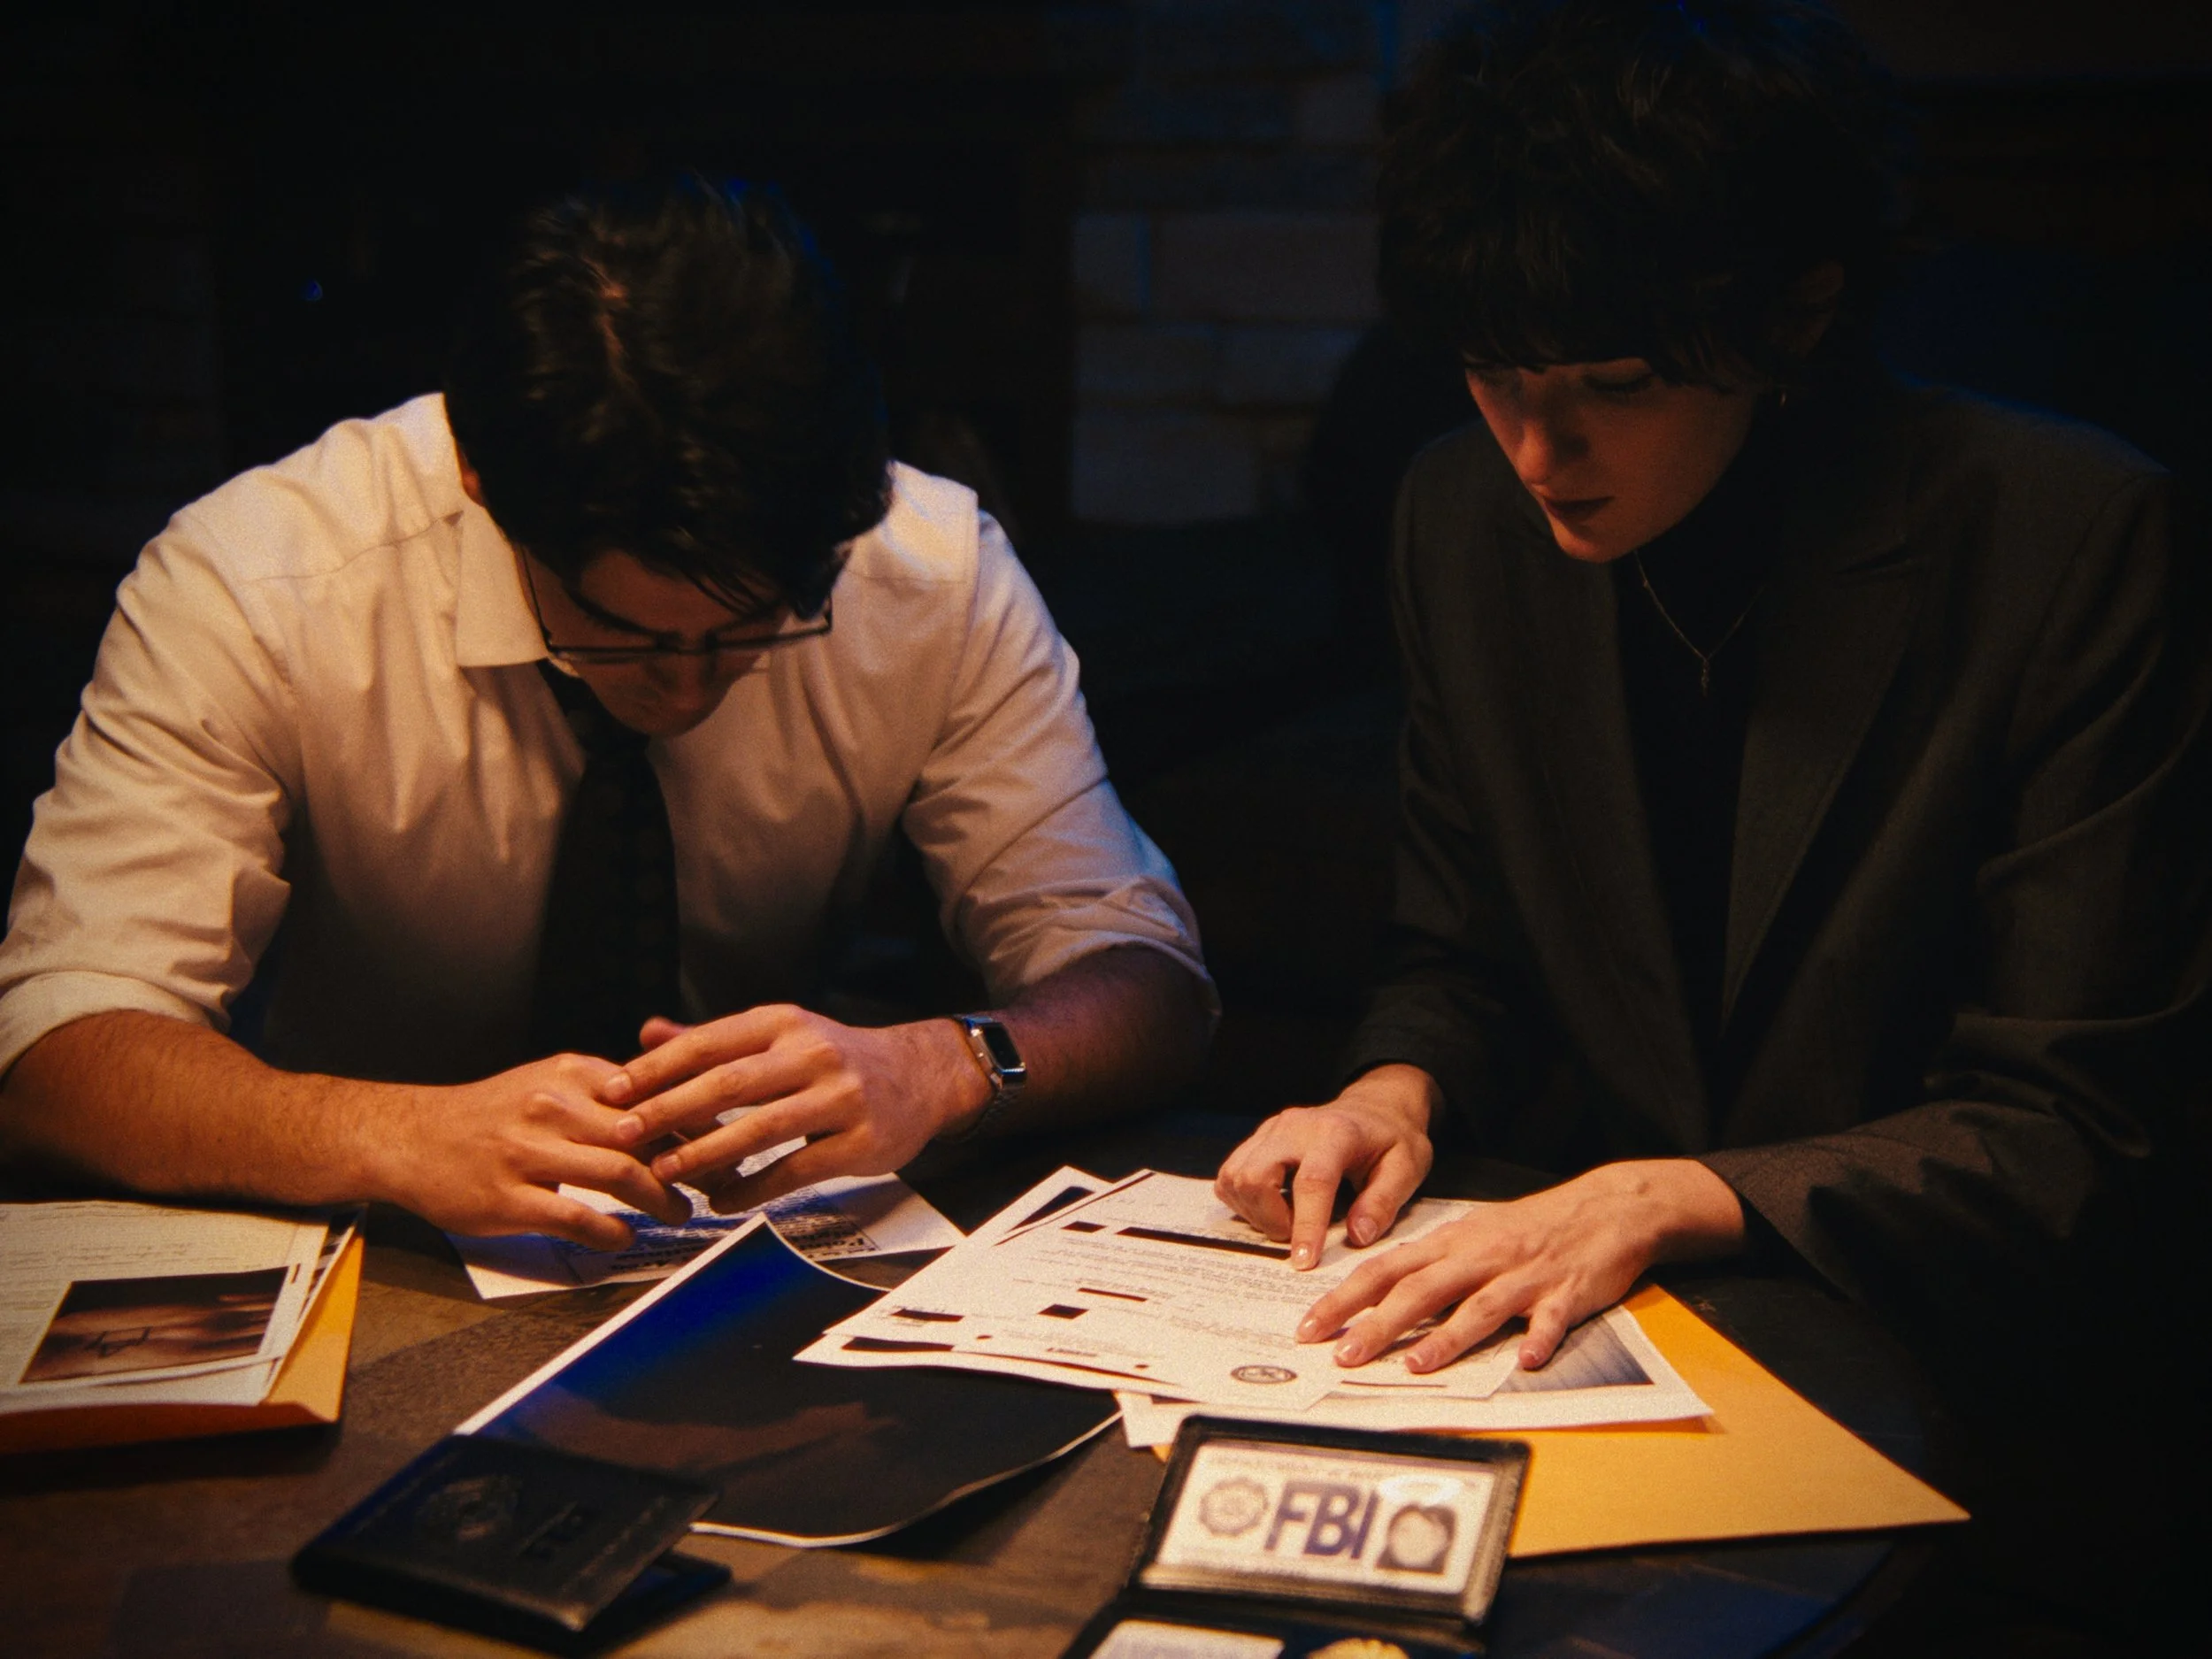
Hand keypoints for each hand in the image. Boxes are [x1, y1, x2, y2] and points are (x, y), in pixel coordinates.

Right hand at [372, 1053, 691, 1249]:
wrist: (412, 1138)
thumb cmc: (491, 1115)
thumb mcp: (549, 1083)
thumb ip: (606, 1095)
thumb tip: (677, 1110)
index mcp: (570, 1074)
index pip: (651, 1095)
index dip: (694, 1122)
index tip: (725, 1143)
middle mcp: (552, 1107)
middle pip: (644, 1134)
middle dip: (690, 1164)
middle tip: (715, 1183)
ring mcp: (529, 1154)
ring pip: (619, 1173)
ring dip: (660, 1199)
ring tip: (679, 1212)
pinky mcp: (509, 1199)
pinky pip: (577, 1218)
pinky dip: (611, 1231)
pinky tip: (624, 1235)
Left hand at [596, 1006, 990, 1210]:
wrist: (921, 1075)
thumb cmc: (837, 1059)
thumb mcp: (780, 1034)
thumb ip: (714, 1039)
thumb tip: (647, 1034)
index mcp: (784, 1024)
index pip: (709, 1043)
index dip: (657, 1068)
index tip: (613, 1091)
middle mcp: (812, 1054)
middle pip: (729, 1083)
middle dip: (670, 1110)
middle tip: (624, 1133)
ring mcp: (840, 1098)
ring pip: (759, 1128)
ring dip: (706, 1154)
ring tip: (664, 1173)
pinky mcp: (860, 1141)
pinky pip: (797, 1168)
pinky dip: (755, 1187)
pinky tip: (722, 1201)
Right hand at [1214, 1064, 1438, 1268]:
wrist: (1375, 1107)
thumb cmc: (1393, 1141)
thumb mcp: (1407, 1169)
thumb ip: (1382, 1203)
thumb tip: (1357, 1237)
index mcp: (1337, 1133)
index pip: (1312, 1182)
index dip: (1306, 1225)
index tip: (1304, 1262)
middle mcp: (1295, 1126)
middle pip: (1256, 1176)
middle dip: (1269, 1220)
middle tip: (1296, 1237)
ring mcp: (1271, 1130)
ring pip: (1235, 1176)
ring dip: (1254, 1212)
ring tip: (1286, 1223)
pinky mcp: (1258, 1138)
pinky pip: (1230, 1174)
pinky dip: (1243, 1201)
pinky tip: (1272, 1209)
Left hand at [1297, 1159, 1744, 1371]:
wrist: (1607, 1207)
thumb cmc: (1534, 1227)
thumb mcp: (1475, 1235)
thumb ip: (1433, 1264)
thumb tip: (1382, 1293)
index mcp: (1453, 1244)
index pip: (1387, 1269)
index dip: (1346, 1297)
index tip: (1310, 1325)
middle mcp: (1481, 1257)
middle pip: (1420, 1290)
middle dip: (1378, 1323)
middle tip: (1342, 1354)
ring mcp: (1524, 1276)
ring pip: (1478, 1307)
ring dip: (1445, 1337)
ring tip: (1414, 1365)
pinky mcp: (1566, 1293)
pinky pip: (1551, 1319)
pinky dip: (1539, 1339)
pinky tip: (1526, 1360)